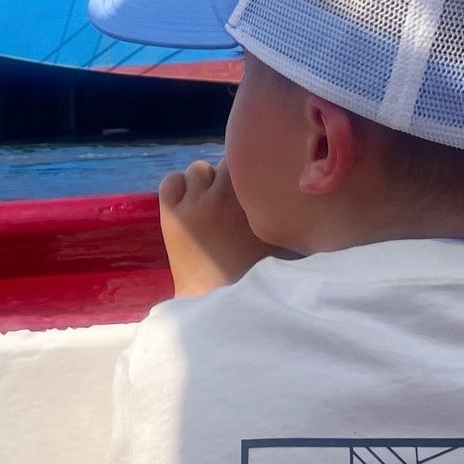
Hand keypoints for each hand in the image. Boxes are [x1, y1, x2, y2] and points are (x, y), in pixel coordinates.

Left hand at [158, 159, 275, 297]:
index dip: (249, 172)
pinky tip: (187, 199)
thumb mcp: (277, 240)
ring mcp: (193, 204)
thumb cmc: (251, 273)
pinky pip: (171, 181)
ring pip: (198, 169)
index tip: (250, 183)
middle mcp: (222, 197)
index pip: (249, 163)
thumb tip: (293, 190)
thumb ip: (285, 214)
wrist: (214, 300)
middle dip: (229, 177)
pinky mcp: (170, 214)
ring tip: (209, 200)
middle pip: (225, 164)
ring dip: (204, 180)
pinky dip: (178, 185)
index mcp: (250, 202)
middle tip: (231, 198)